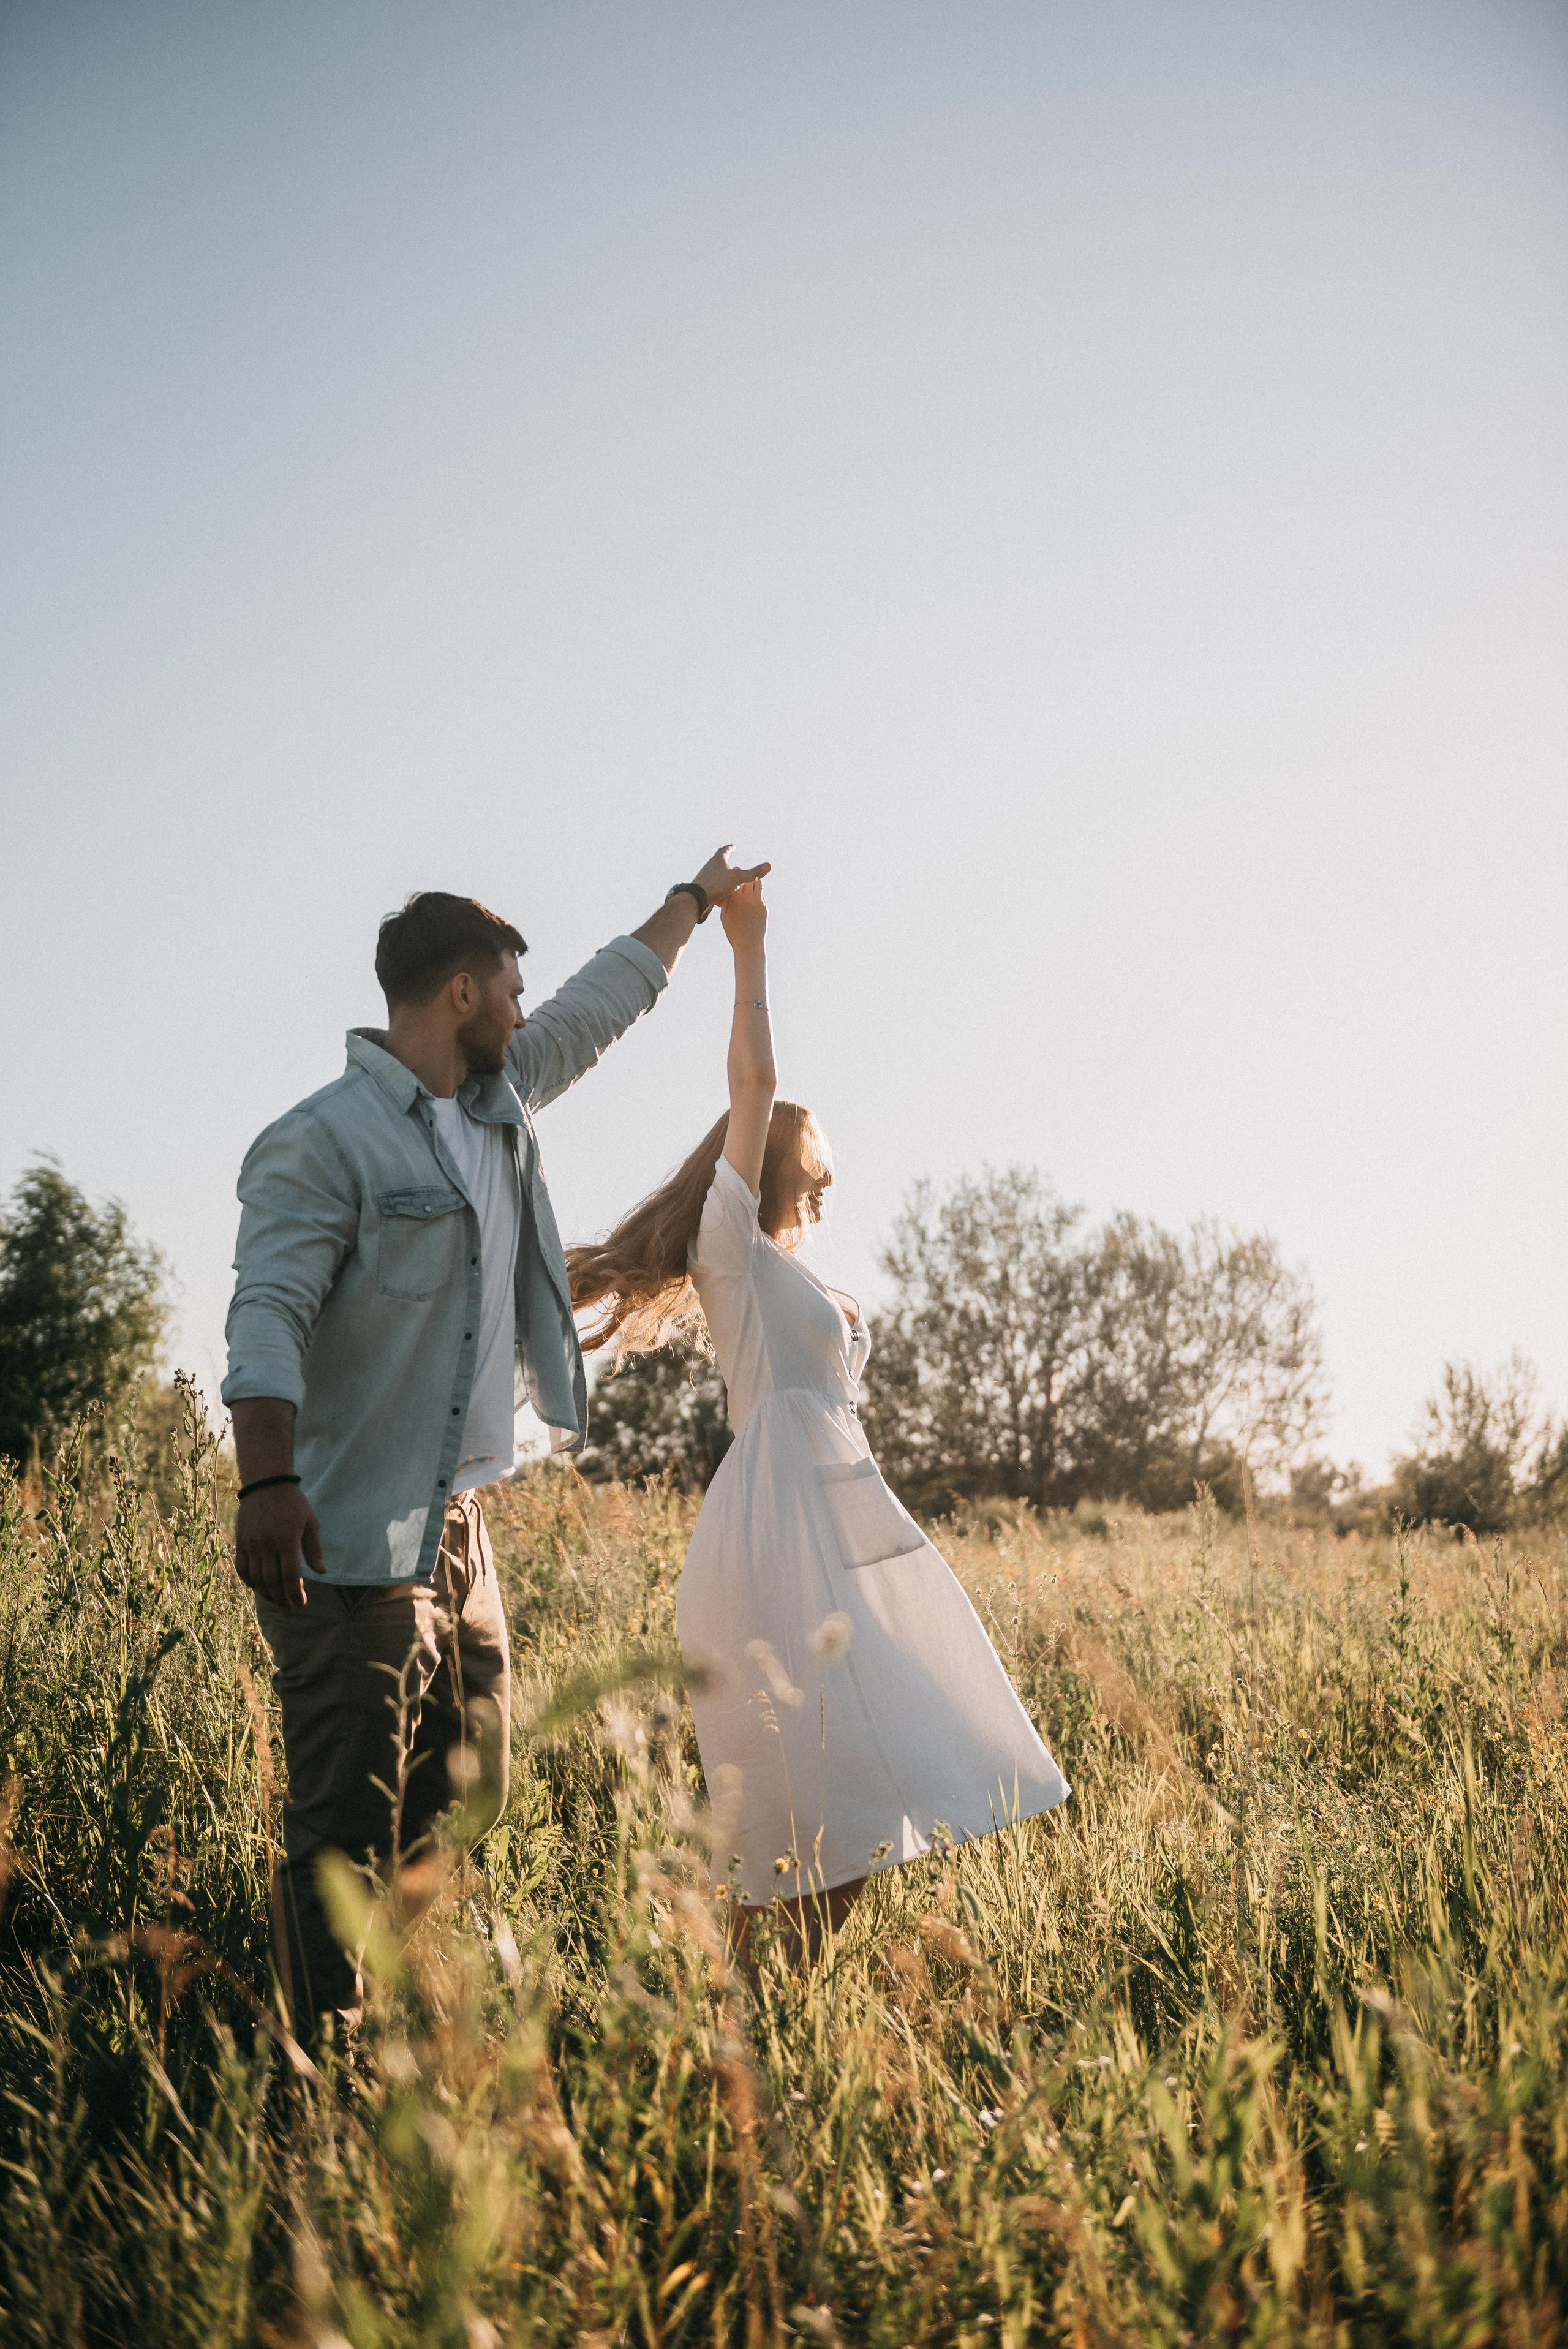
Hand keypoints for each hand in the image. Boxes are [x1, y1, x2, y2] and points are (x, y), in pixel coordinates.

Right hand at [235, 1482, 324, 1609]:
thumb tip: (322, 1572)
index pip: (290, 1577)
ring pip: (255, 1579)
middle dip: (282, 1599)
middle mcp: (267, 1545)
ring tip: (276, 1600)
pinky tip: (258, 1587)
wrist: (266, 1483)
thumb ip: (314, 1549)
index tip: (301, 1603)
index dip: (295, 1594)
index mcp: (286, 1541)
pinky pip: (241, 1568)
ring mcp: (251, 1544)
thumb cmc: (293, 1503)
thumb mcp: (310, 1523)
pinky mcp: (240, 1542)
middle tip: (290, 1607)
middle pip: (272, 1582)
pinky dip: (249, 1582)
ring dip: (266, 1594)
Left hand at [692, 843, 769, 907]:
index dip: (730, 849)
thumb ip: (753, 873)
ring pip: (714, 873)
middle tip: (728, 858)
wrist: (696, 898)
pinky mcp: (702, 888)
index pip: (724, 851)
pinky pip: (712, 884)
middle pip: (717, 861)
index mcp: (718, 861)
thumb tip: (769, 865)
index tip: (733, 846)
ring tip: (726, 876)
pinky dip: (718, 885)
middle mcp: (709, 867)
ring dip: (721, 873)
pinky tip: (720, 890)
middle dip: (724, 860)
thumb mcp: (738, 878)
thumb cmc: (717, 884)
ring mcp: (704, 877)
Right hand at [721, 875, 766, 949]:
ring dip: (753, 882)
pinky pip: (761, 894)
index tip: (733, 872)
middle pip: (747, 880)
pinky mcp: (764, 907)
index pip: (736, 881)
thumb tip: (725, 890)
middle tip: (741, 874)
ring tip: (748, 881)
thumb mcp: (725, 917)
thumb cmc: (733, 932)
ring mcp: (757, 902)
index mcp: (735, 901)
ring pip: (757, 884)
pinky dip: (757, 891)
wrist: (749, 944)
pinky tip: (753, 893)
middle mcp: (747, 899)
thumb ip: (726, 902)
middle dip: (744, 876)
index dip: (734, 875)